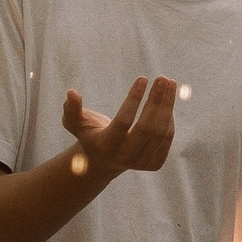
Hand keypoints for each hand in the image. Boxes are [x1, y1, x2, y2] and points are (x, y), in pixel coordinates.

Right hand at [61, 76, 178, 180]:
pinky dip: (169, 117)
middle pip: (146, 127)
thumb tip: (72, 92)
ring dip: (167, 105)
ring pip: (161, 131)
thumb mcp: (76, 123)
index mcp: (106, 145)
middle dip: (156, 100)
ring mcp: (141, 162)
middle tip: (162, 78)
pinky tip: (168, 100)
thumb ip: (72, 109)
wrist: (103, 162)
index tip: (142, 78)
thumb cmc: (89, 135)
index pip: (124, 121)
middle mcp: (124, 156)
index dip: (133, 99)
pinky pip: (167, 137)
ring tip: (169, 83)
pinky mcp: (154, 164)